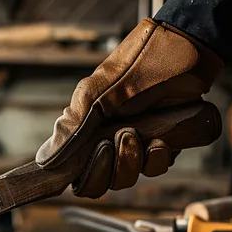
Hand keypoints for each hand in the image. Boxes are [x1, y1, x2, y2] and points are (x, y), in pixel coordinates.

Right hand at [36, 18, 223, 197]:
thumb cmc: (137, 62)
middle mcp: (106, 141)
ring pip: (127, 178)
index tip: (90, 161)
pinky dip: (157, 158)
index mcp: (83, 130)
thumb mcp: (96, 92)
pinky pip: (155, 168)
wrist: (185, 48)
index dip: (80, 176)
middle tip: (114, 142)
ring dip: (132, 162)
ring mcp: (133, 145)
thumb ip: (71, 126)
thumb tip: (46, 161)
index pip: (73, 173)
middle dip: (108, 170)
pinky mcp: (160, 144)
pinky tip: (159, 140)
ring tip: (137, 134)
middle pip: (100, 182)